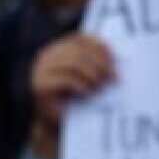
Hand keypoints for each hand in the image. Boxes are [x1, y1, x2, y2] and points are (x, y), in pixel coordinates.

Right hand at [30, 34, 114, 158]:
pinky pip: (65, 80)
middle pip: (79, 51)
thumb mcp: (88, 75)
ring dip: (92, 74)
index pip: (81, 38)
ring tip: (101, 86)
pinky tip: (89, 93)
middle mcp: (48, 55)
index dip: (100, 46)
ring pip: (72, 63)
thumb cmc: (76, 96)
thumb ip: (97, 63)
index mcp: (60, 47)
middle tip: (113, 77)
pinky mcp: (40, 85)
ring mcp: (41, 69)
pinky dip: (81, 85)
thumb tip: (118, 59)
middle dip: (100, 63)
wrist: (57, 120)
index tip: (116, 59)